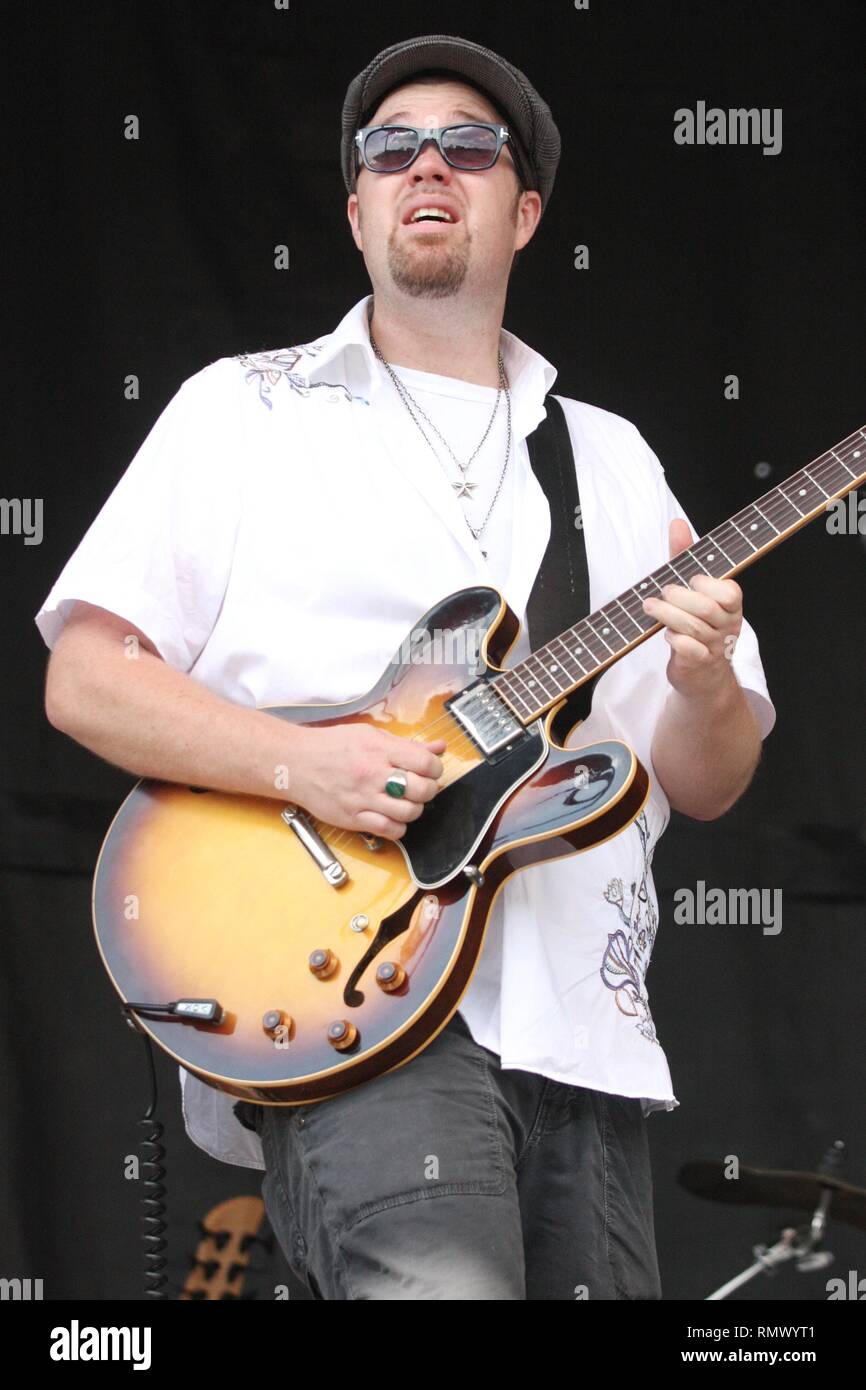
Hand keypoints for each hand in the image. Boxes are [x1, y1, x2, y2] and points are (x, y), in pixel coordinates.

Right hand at [287, 722, 445, 840]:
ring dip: (414, 809)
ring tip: (406, 801)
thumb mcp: (371, 735)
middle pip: (422, 790)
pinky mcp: (353, 819)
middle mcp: (373, 774)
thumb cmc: (333, 746)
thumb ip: (406, 745)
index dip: (435, 769)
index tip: (430, 771)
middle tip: (420, 787)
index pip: (425, 763)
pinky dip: (398, 826)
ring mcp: (363, 799)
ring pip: (409, 813)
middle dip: (428, 790)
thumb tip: (440, 748)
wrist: (296, 764)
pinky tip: (392, 816)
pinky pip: (390, 830)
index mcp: (379, 750)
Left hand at [641, 518, 743, 699]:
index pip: (729, 591)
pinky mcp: (699, 664)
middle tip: (661, 594)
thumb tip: (678, 522)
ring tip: (649, 607)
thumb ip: (686, 557)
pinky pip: (688, 650)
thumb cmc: (696, 623)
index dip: (707, 584)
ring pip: (694, 627)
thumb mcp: (692, 588)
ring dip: (667, 615)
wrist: (702, 674)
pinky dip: (674, 640)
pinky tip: (666, 635)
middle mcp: (727, 625)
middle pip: (705, 607)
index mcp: (731, 604)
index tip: (691, 581)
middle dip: (678, 597)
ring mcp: (715, 646)